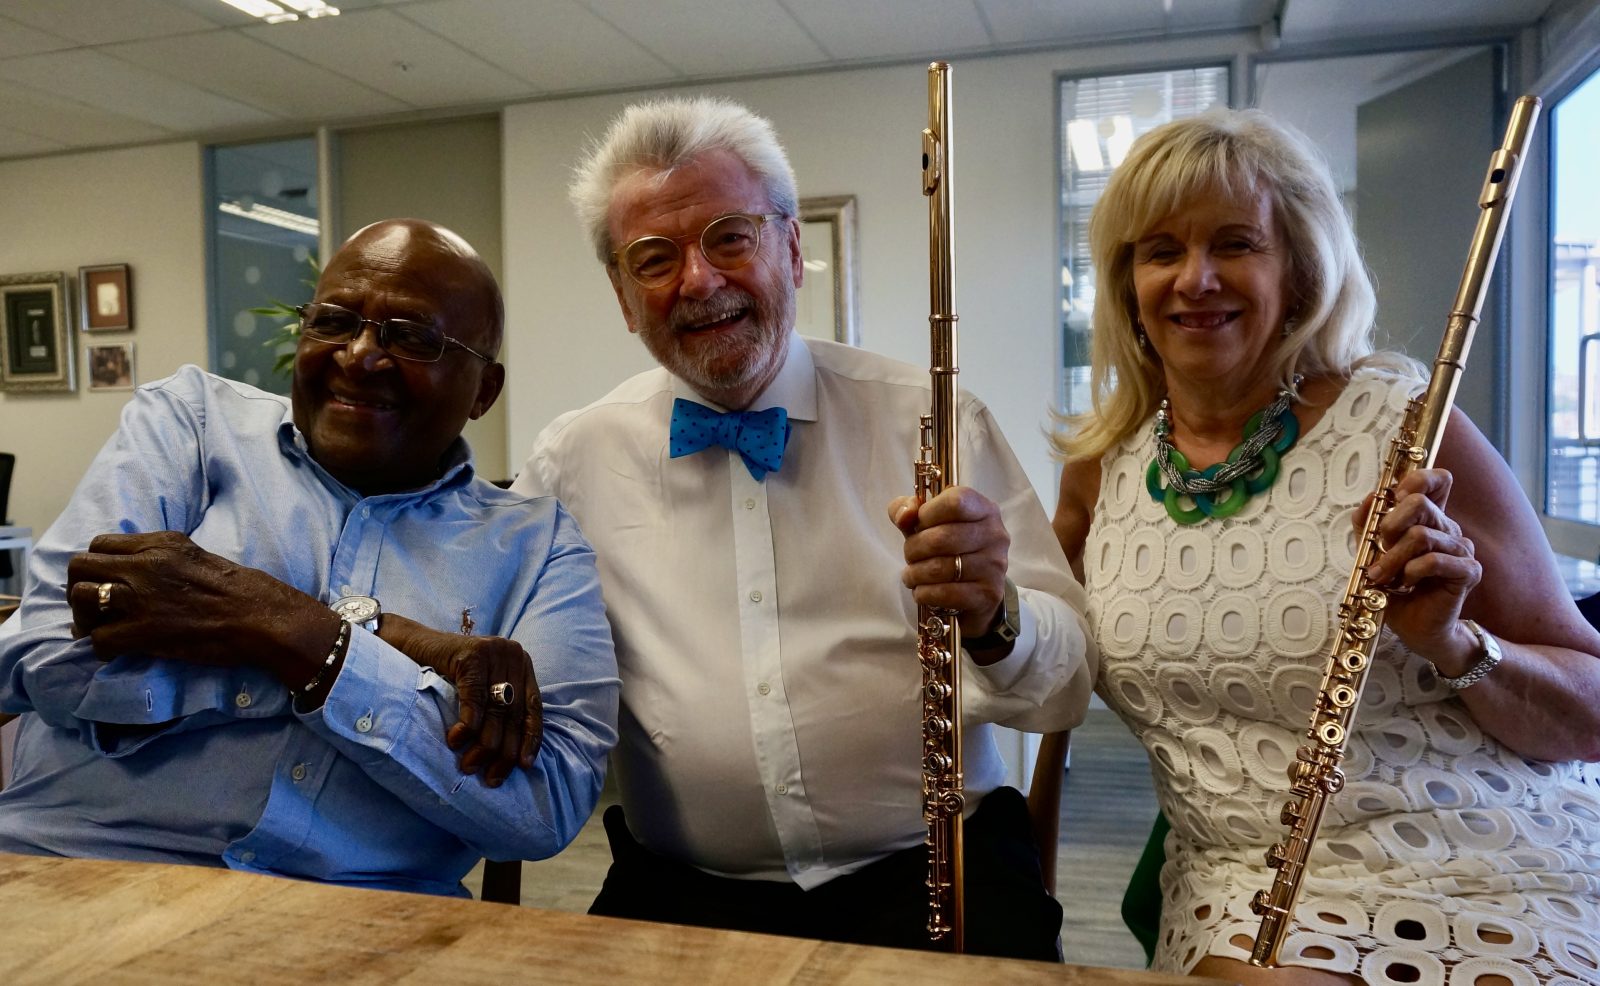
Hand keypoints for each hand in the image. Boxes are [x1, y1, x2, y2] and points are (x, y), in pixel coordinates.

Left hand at [65, 531, 336, 682]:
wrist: (261, 617)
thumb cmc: (242, 588)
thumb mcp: (198, 555)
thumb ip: (163, 557)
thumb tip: (138, 568)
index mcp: (159, 544)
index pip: (99, 544)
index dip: (97, 565)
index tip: (107, 581)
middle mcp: (143, 566)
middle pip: (80, 568)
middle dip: (81, 588)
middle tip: (96, 607)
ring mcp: (141, 599)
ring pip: (81, 600)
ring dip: (86, 618)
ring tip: (102, 629)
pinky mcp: (143, 632)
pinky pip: (98, 640)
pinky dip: (104, 648)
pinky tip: (119, 650)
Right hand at [380, 615, 541, 787]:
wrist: (412, 645)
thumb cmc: (446, 673)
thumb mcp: (481, 689)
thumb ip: (499, 710)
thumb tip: (513, 756)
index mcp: (521, 664)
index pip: (533, 707)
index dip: (530, 739)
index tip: (524, 766)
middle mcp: (513, 655)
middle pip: (515, 713)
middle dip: (504, 750)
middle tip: (491, 777)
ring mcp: (494, 651)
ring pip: (496, 709)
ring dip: (484, 744)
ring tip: (469, 766)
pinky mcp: (472, 653)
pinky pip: (475, 698)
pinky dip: (467, 725)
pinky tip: (455, 741)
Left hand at [888, 486, 1009, 638]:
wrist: (976, 588)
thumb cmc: (948, 547)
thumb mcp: (927, 521)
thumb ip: (908, 508)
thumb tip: (904, 515)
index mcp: (983, 509)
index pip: (955, 502)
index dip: (927, 513)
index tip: (918, 524)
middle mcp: (995, 535)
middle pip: (941, 538)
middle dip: (913, 548)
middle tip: (910, 555)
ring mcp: (994, 566)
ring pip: (939, 568)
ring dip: (915, 574)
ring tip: (911, 575)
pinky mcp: (988, 594)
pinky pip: (945, 593)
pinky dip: (924, 593)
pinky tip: (921, 590)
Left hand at [1356, 467, 1482, 672]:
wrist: (1414, 627)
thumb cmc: (1394, 589)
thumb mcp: (1372, 553)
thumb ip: (1368, 524)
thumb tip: (1369, 497)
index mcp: (1429, 520)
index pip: (1436, 481)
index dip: (1416, 479)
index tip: (1394, 496)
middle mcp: (1448, 529)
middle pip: (1419, 504)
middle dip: (1388, 526)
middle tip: (1377, 549)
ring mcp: (1461, 549)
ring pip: (1421, 535)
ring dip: (1392, 558)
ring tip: (1383, 576)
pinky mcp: (1468, 571)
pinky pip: (1434, 560)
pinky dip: (1411, 571)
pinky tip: (1406, 583)